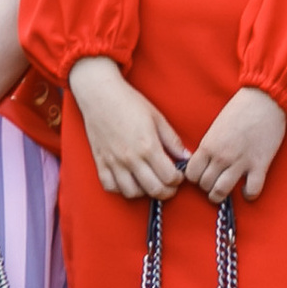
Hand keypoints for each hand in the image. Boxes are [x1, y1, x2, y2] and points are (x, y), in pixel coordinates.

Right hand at [67, 56, 188, 201]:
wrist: (100, 94)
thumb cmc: (129, 102)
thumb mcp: (157, 118)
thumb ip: (172, 140)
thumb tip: (186, 156)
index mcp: (148, 146)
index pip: (169, 177)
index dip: (178, 180)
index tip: (178, 175)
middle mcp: (131, 158)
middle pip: (154, 189)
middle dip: (167, 191)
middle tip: (169, 185)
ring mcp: (114, 162)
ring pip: (132, 193)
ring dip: (144, 192)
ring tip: (149, 183)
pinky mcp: (100, 162)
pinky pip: (110, 186)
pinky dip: (121, 189)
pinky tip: (128, 181)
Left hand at [182, 87, 286, 204]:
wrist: (265, 100)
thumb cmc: (239, 110)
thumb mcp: (215, 128)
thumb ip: (209, 146)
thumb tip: (203, 163)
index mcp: (208, 145)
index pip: (191, 174)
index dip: (195, 178)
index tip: (201, 176)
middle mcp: (221, 157)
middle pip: (205, 185)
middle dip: (207, 188)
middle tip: (212, 184)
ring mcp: (240, 162)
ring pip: (222, 191)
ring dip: (220, 195)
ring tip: (223, 193)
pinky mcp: (260, 165)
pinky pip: (252, 190)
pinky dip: (249, 194)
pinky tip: (247, 190)